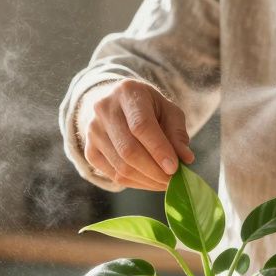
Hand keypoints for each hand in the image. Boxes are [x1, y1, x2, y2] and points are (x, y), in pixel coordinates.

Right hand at [79, 80, 194, 190]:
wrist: (116, 105)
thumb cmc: (148, 107)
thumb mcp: (168, 110)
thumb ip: (177, 133)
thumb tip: (185, 159)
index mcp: (127, 92)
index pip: (141, 126)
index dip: (158, 149)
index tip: (175, 168)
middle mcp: (104, 110)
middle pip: (128, 150)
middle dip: (154, 171)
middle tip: (173, 181)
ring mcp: (93, 131)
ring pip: (121, 167)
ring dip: (147, 180)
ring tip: (165, 182)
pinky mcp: (89, 150)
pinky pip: (113, 175)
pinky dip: (135, 183)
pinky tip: (149, 181)